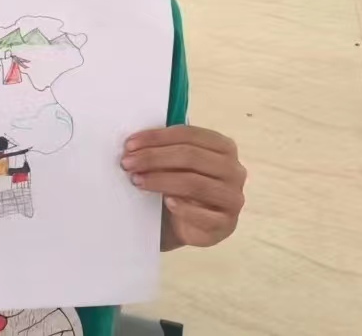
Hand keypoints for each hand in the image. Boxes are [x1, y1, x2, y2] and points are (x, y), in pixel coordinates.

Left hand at [121, 126, 245, 249]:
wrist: (184, 226)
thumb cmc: (179, 186)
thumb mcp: (173, 163)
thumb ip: (164, 148)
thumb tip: (136, 142)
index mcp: (223, 147)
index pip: (190, 135)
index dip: (157, 137)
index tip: (130, 144)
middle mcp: (234, 170)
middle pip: (191, 157)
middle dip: (154, 158)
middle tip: (128, 163)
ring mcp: (233, 198)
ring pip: (194, 183)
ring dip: (161, 180)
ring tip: (137, 180)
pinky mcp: (226, 224)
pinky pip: (204, 215)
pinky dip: (183, 208)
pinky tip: (167, 202)